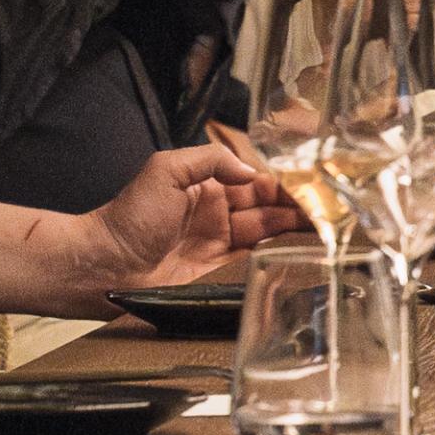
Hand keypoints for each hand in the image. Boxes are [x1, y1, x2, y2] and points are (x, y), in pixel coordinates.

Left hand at [46, 145, 304, 309]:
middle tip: (330, 213)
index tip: (311, 187)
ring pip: (267, 237)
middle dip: (298, 210)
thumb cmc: (129, 216)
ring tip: (326, 233)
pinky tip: (301, 256)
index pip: (255, 181)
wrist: (104, 265)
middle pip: (268, 210)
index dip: (284, 184)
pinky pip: (254, 264)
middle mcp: (219, 214)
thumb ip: (210, 160)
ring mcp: (220, 246)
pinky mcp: (219, 275)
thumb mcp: (165, 170)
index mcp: (208, 185)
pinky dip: (278, 260)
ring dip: (294, 235)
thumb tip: (253, 173)